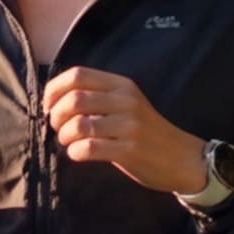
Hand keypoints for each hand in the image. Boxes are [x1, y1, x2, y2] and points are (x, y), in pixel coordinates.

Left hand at [40, 67, 211, 197]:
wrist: (183, 158)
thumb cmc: (147, 133)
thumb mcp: (127, 105)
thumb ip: (98, 98)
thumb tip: (54, 103)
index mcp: (122, 85)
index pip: (77, 75)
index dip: (54, 90)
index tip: (49, 107)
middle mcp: (126, 100)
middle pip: (74, 99)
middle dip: (56, 116)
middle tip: (58, 129)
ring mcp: (129, 125)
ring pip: (79, 124)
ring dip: (64, 136)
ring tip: (69, 142)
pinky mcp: (130, 150)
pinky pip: (89, 148)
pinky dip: (75, 152)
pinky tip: (78, 154)